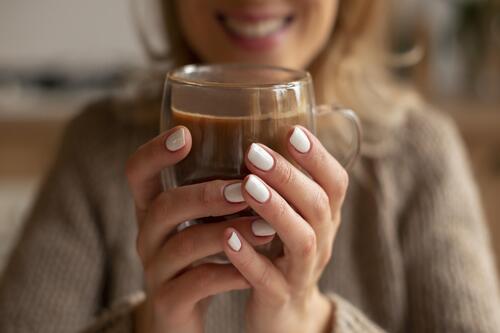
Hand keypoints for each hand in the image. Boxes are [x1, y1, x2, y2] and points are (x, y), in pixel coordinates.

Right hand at [126, 126, 273, 332]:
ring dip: (226, 233)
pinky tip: (256, 268)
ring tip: (266, 228)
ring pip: (183, 245)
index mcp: (153, 209)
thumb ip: (216, 192)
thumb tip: (261, 151)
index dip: (154, 152)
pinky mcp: (169, 302)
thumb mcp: (201, 221)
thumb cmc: (200, 256)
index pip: (138, 173)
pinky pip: (198, 284)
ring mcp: (156, 269)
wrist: (184, 315)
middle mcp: (148, 235)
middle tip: (244, 189)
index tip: (185, 134)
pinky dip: (230, 273)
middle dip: (205, 195)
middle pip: (164, 206)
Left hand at [222, 126, 347, 332]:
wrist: (286, 314)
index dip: (318, 157)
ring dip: (276, 210)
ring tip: (247, 186)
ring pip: (301, 240)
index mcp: (325, 217)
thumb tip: (261, 129)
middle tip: (254, 152)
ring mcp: (302, 271)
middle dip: (289, 176)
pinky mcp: (279, 297)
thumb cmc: (283, 252)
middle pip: (318, 206)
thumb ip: (286, 184)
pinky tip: (227, 237)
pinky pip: (268, 280)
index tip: (292, 130)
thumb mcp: (293, 217)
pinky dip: (249, 258)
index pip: (335, 183)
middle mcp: (321, 241)